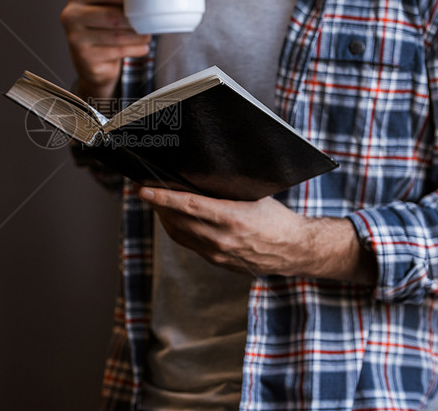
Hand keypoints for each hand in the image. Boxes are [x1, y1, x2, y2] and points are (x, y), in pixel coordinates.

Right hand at [60, 0, 150, 102]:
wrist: (92, 61)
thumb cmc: (104, 26)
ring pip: (117, 35)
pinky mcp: (84, 58)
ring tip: (148, 34)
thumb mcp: (109, 2)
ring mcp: (75, 39)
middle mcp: (71, 15)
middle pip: (113, 15)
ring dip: (139, 35)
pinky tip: (142, 47)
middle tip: (152, 20)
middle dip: (137, 19)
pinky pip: (117, 52)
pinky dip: (136, 49)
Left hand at [138, 187, 376, 284]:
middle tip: (146, 190)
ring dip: (165, 218)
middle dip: (158, 205)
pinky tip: (174, 219)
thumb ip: (226, 191)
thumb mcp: (254, 196)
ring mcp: (218, 254)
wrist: (294, 250)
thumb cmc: (276, 217)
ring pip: (180, 234)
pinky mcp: (218, 262)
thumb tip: (198, 175)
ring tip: (157, 203)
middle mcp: (221, 239)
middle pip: (178, 220)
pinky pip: (190, 244)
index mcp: (231, 218)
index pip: (187, 206)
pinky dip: (178, 230)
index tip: (143, 190)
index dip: (162, 198)